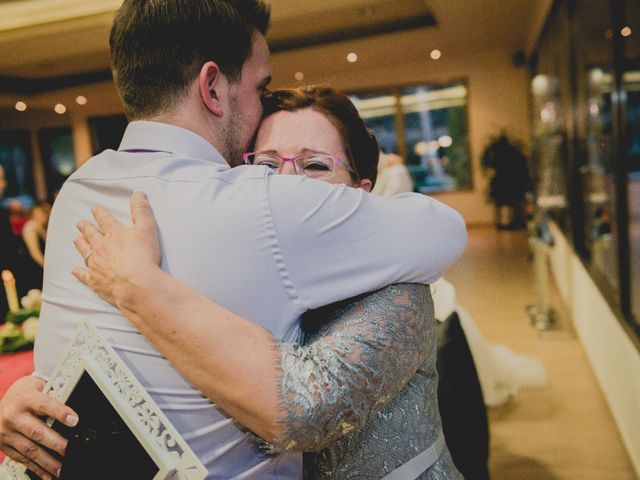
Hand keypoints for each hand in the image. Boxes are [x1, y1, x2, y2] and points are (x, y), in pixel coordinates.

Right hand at [0, 376, 77, 478]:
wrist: (5, 401)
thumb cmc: (26, 393)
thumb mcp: (40, 387)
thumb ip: (55, 395)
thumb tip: (73, 410)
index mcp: (25, 398)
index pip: (45, 405)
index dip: (60, 412)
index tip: (74, 420)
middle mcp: (14, 416)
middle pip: (37, 431)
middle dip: (56, 443)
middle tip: (70, 450)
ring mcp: (7, 432)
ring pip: (30, 449)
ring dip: (48, 461)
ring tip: (61, 468)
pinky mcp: (4, 445)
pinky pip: (22, 458)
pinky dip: (36, 467)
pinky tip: (47, 474)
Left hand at [72, 191, 160, 305]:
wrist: (137, 285)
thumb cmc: (144, 256)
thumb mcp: (147, 229)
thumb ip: (142, 210)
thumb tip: (137, 192)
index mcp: (114, 233)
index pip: (104, 219)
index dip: (99, 213)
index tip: (94, 208)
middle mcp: (101, 247)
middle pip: (91, 234)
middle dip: (86, 227)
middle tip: (80, 223)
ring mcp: (96, 264)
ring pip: (84, 252)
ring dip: (80, 245)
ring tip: (76, 240)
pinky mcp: (95, 281)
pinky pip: (83, 275)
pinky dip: (78, 272)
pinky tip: (74, 270)